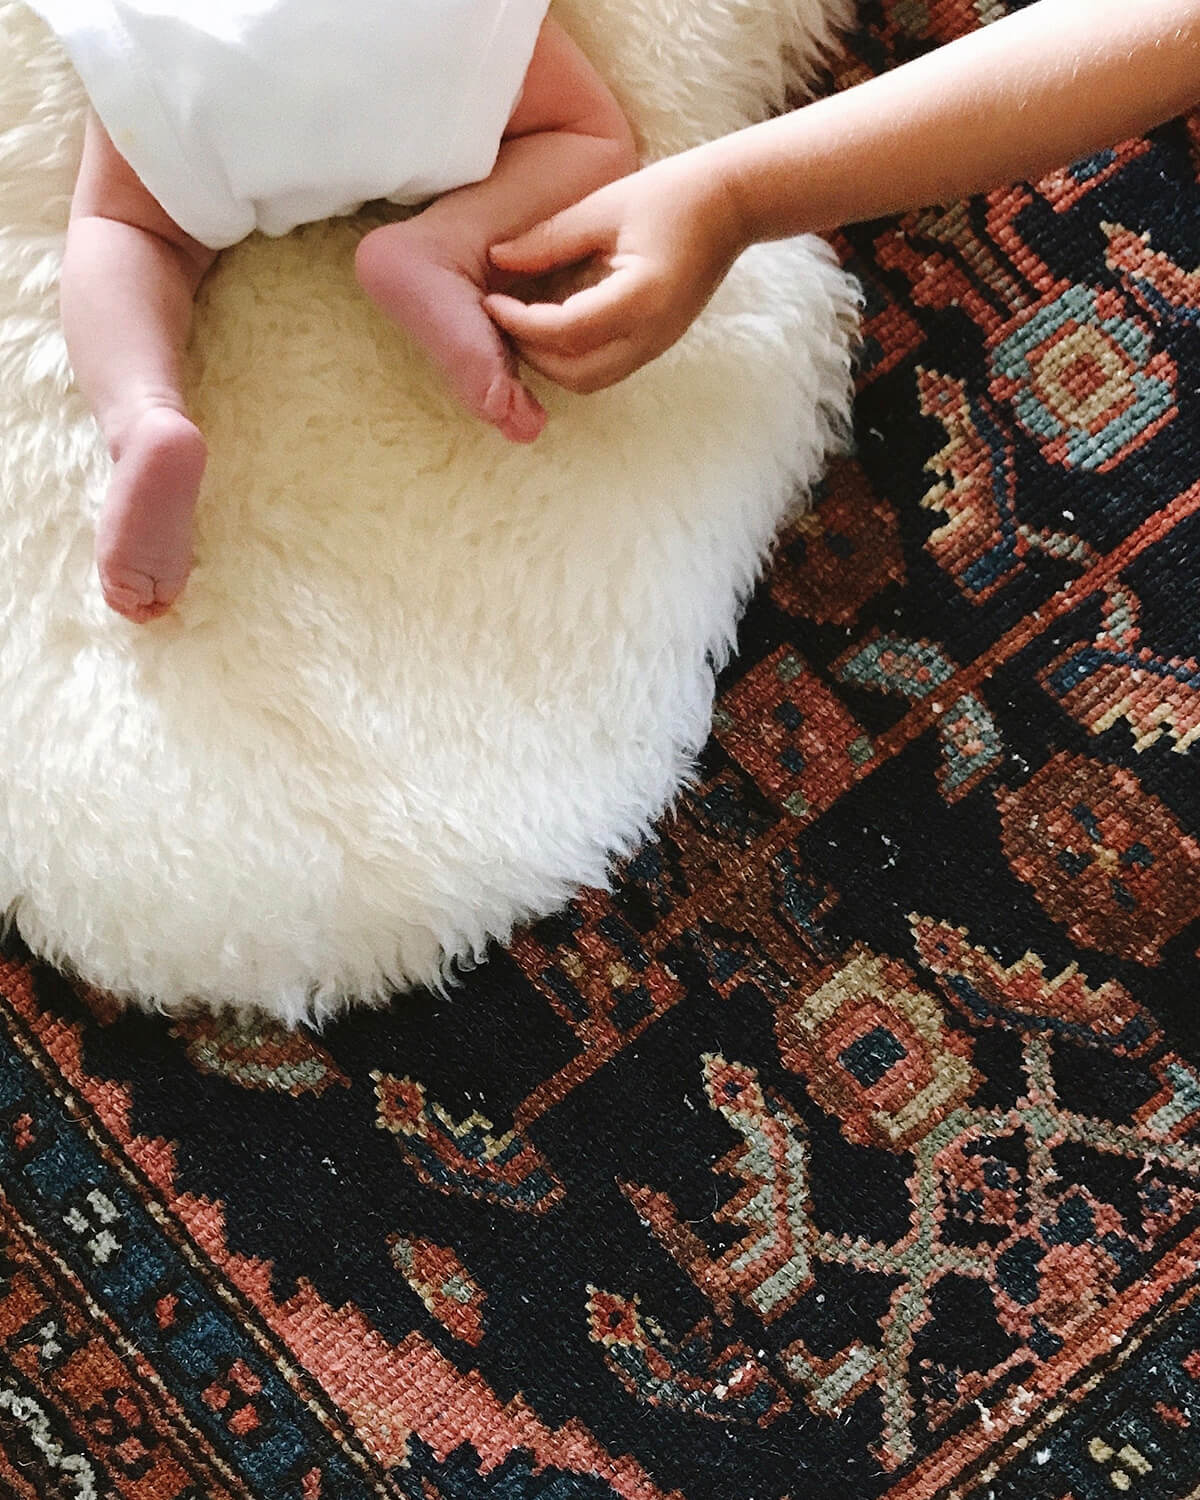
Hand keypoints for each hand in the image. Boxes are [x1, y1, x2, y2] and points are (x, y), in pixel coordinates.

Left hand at [484, 153, 747, 393]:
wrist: (730, 207)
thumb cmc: (670, 196)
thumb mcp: (603, 208)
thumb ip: (548, 239)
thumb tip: (497, 258)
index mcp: (640, 298)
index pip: (565, 331)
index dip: (520, 323)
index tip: (490, 302)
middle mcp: (650, 335)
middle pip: (575, 373)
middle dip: (531, 353)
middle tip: (502, 318)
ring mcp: (656, 346)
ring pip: (589, 380)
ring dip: (550, 361)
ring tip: (523, 324)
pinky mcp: (655, 346)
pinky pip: (604, 368)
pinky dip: (572, 356)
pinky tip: (552, 324)